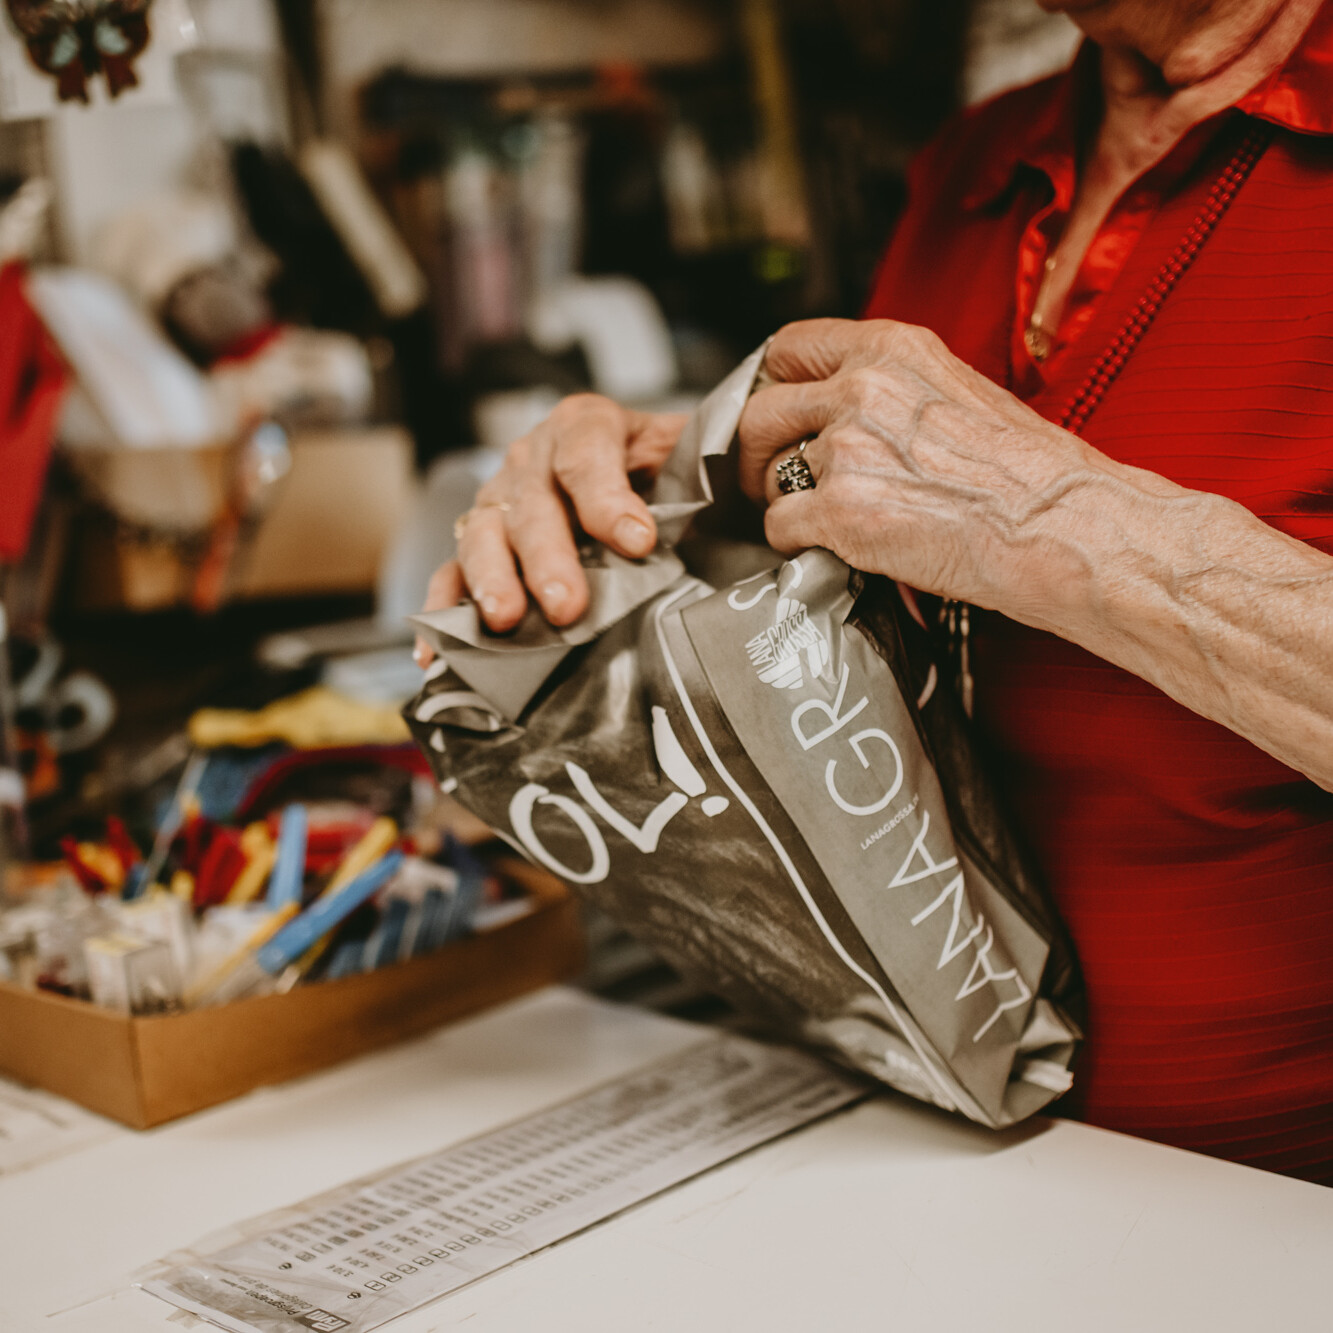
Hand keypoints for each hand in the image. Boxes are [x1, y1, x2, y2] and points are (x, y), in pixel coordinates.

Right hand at [417, 395, 687, 661]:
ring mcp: (498, 501)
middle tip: (566, 604)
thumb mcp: (682, 451)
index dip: (608, 498)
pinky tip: (435, 654)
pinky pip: (450, 574)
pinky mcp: (479, 542)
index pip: (587, 455)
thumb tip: (745, 490)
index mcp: (584, 426)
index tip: (638, 539)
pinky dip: (442, 612)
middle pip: (531, 505)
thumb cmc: (659, 466)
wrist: (628, 467)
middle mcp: (531, 459)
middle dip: (548, 557)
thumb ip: (698, 467)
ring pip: (482, 535)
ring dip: (491, 580)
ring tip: (506, 620)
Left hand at [738, 317, 1118, 622]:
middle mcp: (861, 389)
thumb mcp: (956, 393)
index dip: (771, 386)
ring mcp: (846, 450)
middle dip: (757, 452)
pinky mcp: (840, 511)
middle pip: (760, 413)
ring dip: (784, 501)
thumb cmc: (1028, 473)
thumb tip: (845, 410)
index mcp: (890, 349)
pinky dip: (796, 544)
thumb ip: (891, 391)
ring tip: (823, 520)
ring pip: (769, 475)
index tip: (775, 414)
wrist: (1062, 524)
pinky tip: (835, 548)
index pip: (788, 348)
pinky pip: (779, 527)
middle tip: (771, 479)